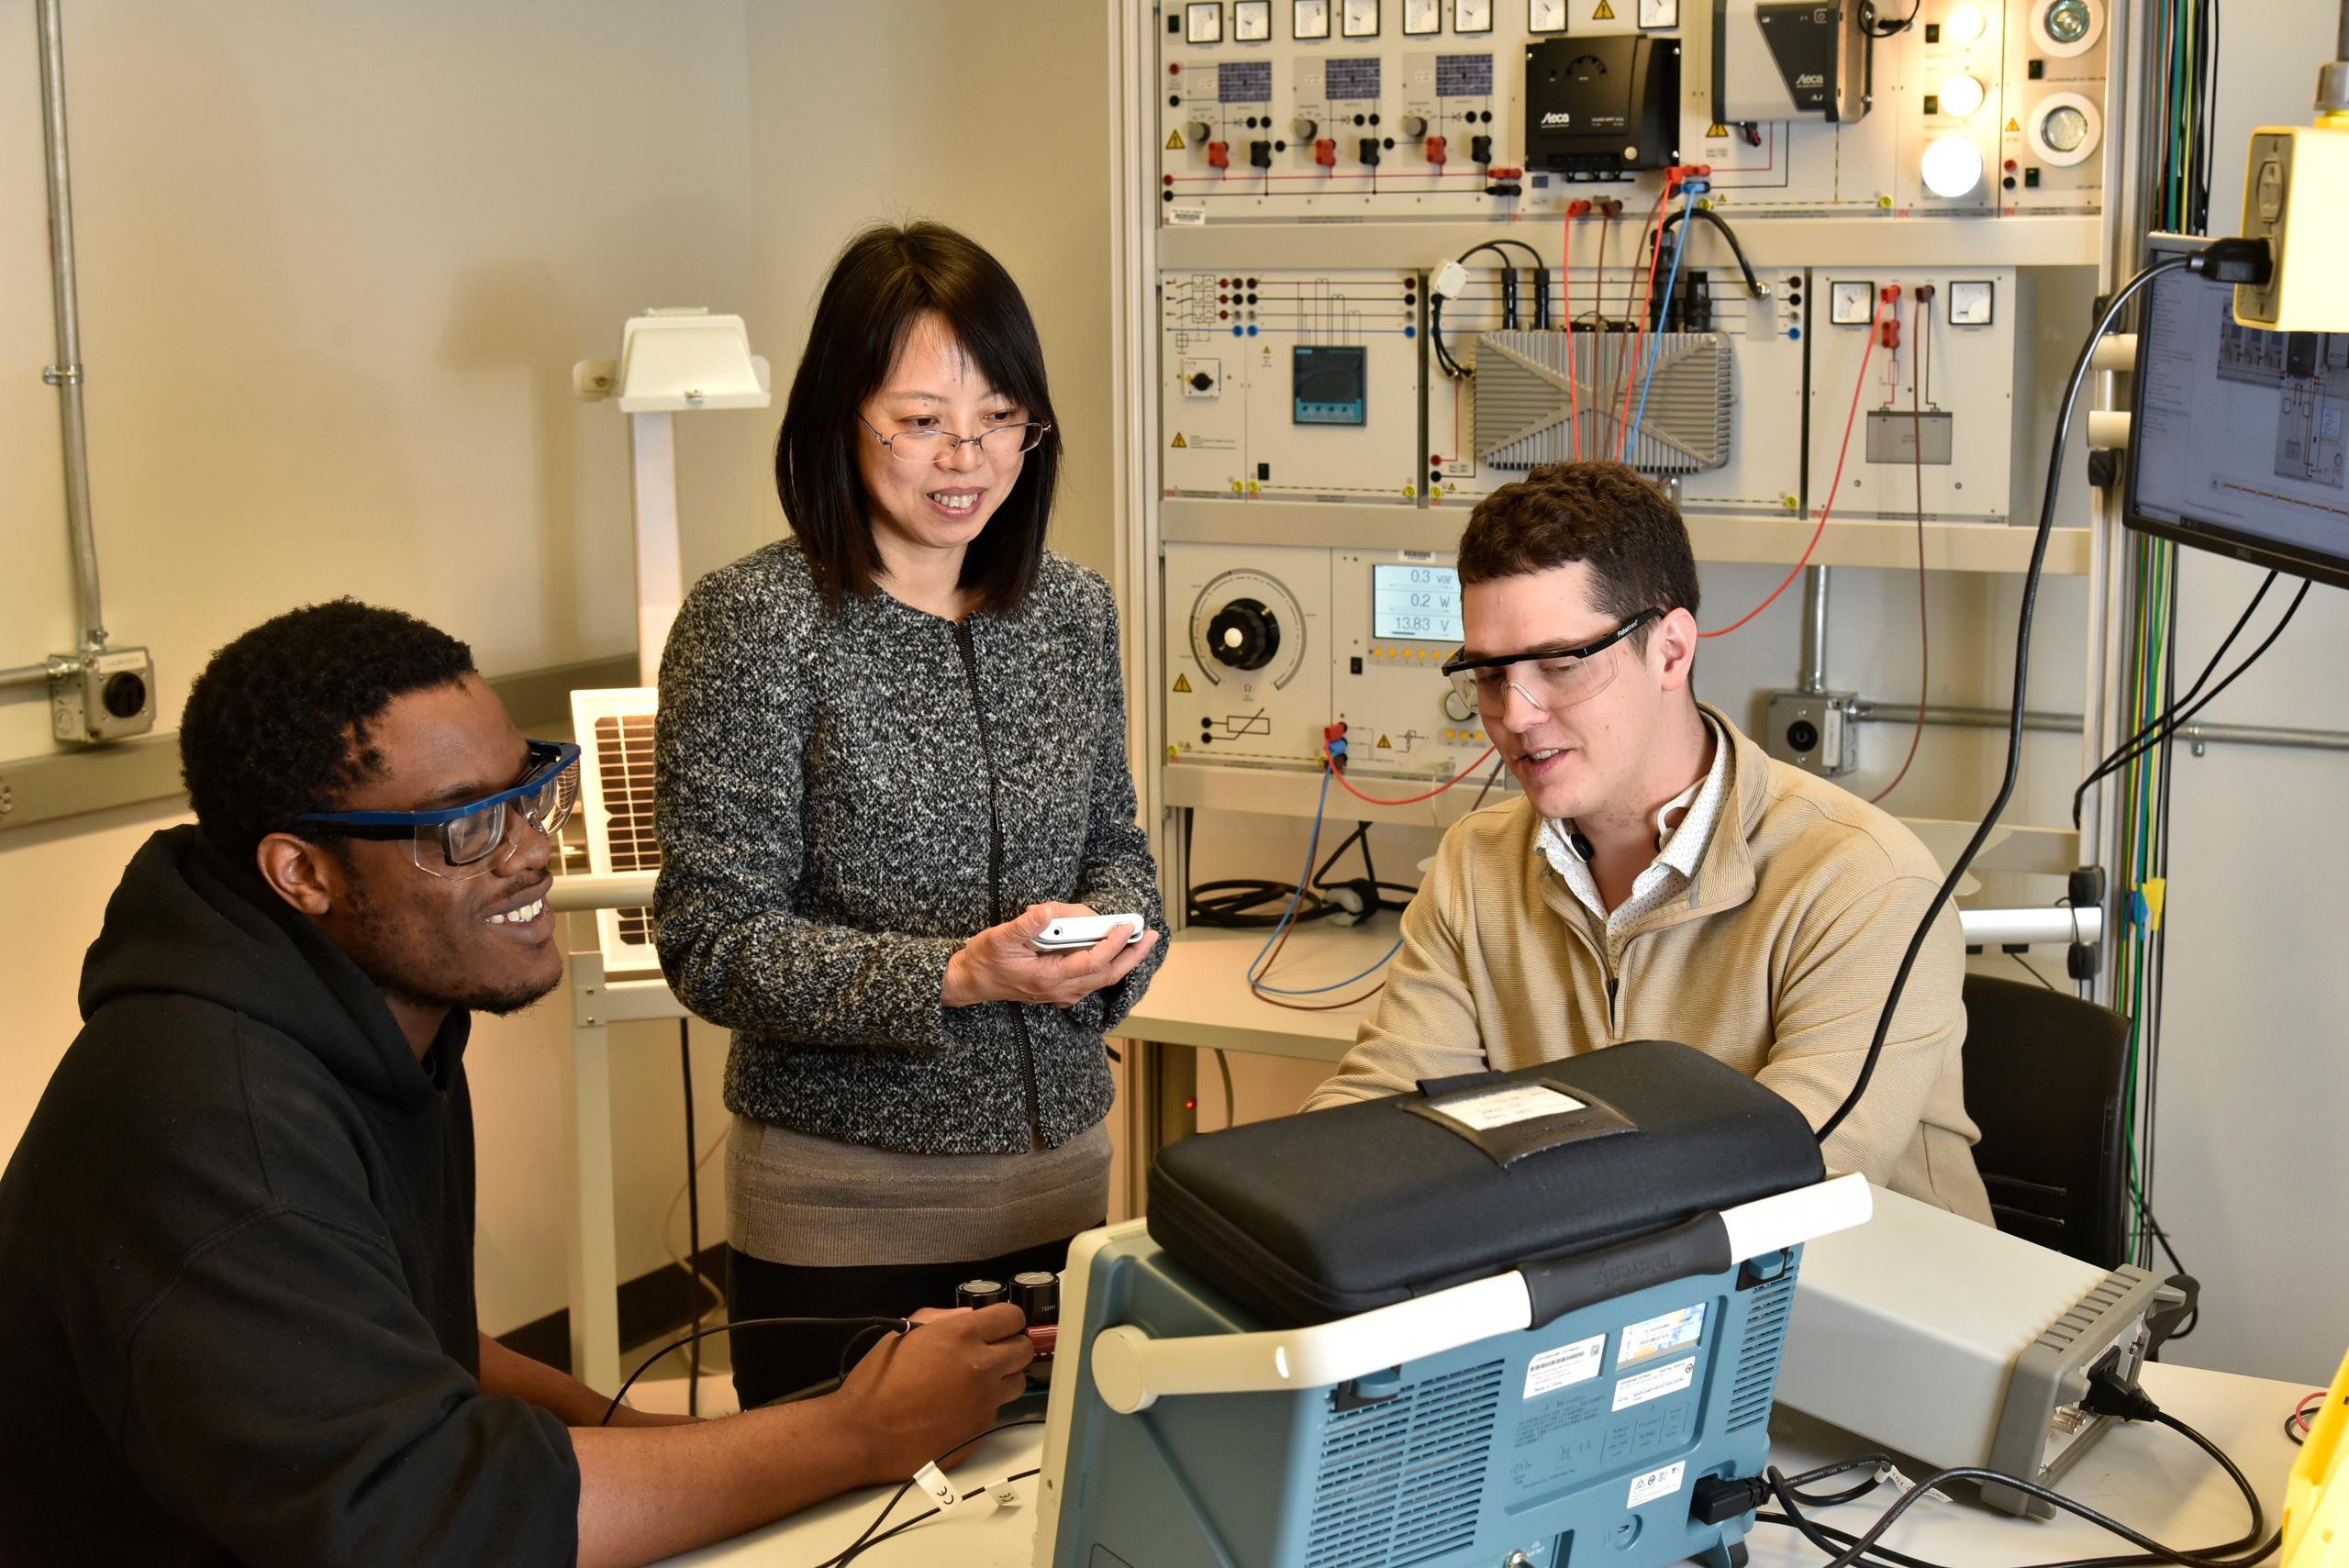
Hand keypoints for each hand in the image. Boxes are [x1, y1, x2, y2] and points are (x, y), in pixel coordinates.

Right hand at [835, 1304, 1034, 1484]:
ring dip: (1002, 1379)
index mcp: (962, 1336)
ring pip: (1018, 1383)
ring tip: (973, 1383)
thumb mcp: (904, 1333)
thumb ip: (942, 1318)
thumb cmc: (877, 1380)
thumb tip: (969, 1317)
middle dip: (1010, 1347)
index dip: (1006, 1320)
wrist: (863, 1433)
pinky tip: (956, 1410)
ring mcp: (985, 1402)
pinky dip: (983, 1407)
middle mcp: (982, 1367)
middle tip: (989, 1353)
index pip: (1013, 1317)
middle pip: (1024, 1349)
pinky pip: (995, 1411)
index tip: (996, 1327)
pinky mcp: (981, 1431)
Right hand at [942, 903, 1159, 1007]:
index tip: (1126, 925)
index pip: (1092, 961)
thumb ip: (1026, 925)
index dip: (1113, 943)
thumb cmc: (985, 960)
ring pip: (1102, 979)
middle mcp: (1060, 989)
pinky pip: (1093, 980)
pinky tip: (1116, 952)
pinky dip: (1109, 966)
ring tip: (1140, 941)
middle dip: (1132, 955)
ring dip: (1124, 960)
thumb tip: (1047, 911)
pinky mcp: (1059, 990)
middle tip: (1151, 935)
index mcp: (1049, 977)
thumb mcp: (1000, 937)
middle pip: (1107, 974)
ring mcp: (1061, 993)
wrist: (971, 982)